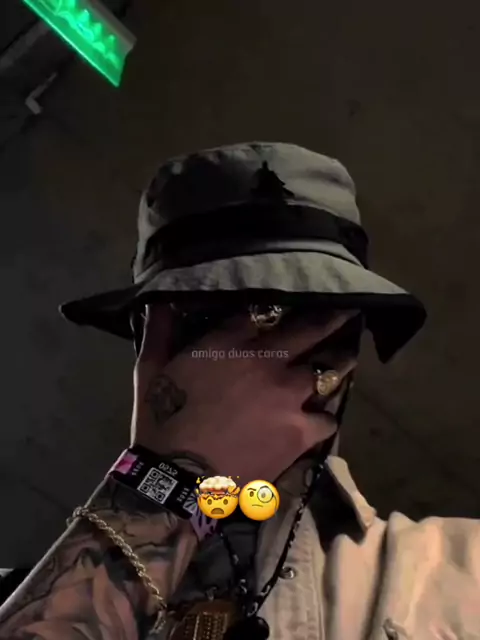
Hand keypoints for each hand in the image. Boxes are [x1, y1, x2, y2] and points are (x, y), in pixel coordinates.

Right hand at [131, 305, 357, 482]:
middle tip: (349, 310)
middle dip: (332, 318)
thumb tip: (159, 301)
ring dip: (336, 363)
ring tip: (346, 358)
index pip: (262, 311)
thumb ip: (158, 331)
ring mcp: (289, 395)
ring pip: (328, 371)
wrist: (179, 479)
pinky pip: (327, 418)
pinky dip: (323, 418)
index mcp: (230, 343)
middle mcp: (267, 361)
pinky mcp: (301, 430)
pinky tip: (318, 420)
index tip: (291, 304)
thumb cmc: (162, 421)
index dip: (276, 309)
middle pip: (310, 330)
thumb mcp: (150, 370)